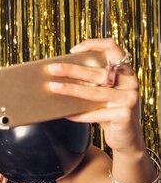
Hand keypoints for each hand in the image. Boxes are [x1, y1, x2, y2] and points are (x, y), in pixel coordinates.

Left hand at [47, 38, 143, 152]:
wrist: (125, 137)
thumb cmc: (109, 111)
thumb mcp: (102, 93)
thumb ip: (91, 82)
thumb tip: (59, 74)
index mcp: (125, 71)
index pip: (113, 49)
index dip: (94, 45)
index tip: (73, 50)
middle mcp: (130, 82)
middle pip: (98, 72)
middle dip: (72, 69)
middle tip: (52, 69)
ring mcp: (129, 98)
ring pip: (95, 92)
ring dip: (71, 89)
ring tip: (53, 87)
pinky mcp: (125, 115)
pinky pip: (96, 114)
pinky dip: (79, 115)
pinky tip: (66, 114)